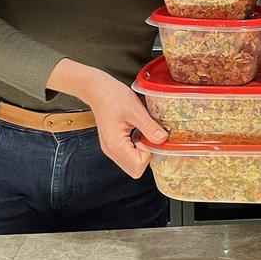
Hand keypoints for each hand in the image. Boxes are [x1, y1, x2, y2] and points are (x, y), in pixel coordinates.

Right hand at [47, 60, 166, 177]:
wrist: (97, 89)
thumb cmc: (113, 97)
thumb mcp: (135, 110)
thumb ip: (149, 127)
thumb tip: (163, 139)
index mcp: (116, 145)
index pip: (138, 167)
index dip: (148, 154)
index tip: (148, 137)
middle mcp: (111, 151)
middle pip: (135, 169)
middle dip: (145, 156)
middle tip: (146, 136)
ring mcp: (110, 149)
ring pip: (131, 164)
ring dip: (140, 152)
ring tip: (140, 132)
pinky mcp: (112, 144)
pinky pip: (127, 155)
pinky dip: (135, 148)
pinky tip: (135, 132)